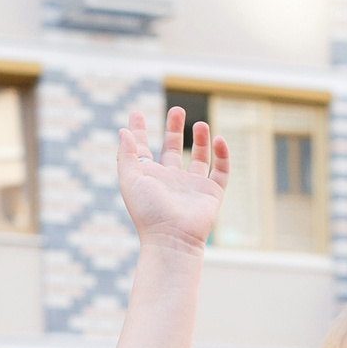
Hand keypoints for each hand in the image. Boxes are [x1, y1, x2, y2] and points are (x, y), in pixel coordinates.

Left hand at [115, 107, 227, 249]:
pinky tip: (219, 139)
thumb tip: (124, 131)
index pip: (142, 149)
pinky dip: (222, 155)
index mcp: (148, 177)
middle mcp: (169, 180)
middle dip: (173, 129)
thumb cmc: (148, 212)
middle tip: (177, 109)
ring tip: (200, 124)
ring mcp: (191, 186)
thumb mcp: (130, 181)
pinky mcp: (211, 192)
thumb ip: (126, 155)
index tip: (136, 113)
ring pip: (198, 158)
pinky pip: (220, 170)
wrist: (173, 238)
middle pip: (171, 148)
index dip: (139, 131)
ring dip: (200, 140)